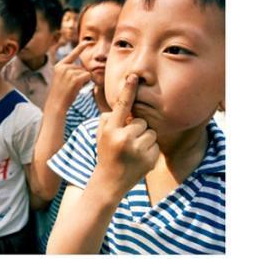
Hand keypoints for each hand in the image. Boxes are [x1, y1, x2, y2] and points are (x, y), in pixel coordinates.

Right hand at [48, 39, 91, 108]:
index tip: (89, 41)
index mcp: (59, 65)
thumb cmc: (61, 94)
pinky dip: (87, 82)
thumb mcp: (63, 79)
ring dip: (83, 80)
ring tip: (73, 88)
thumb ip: (71, 71)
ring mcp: (69, 72)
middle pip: (82, 67)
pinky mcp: (75, 78)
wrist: (56, 104)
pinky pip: (88, 76)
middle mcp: (63, 66)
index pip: (73, 54)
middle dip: (82, 77)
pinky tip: (78, 87)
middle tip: (72, 86)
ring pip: (85, 72)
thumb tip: (85, 69)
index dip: (81, 47)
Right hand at [95, 74, 158, 196]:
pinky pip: (156, 145)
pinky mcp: (149, 159)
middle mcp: (123, 138)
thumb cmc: (107, 152)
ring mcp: (137, 150)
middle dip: (137, 129)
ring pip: (151, 132)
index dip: (128, 90)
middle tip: (127, 143)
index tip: (134, 76)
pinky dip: (150, 150)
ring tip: (133, 151)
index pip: (121, 106)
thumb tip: (124, 104)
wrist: (109, 182)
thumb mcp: (102, 134)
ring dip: (145, 139)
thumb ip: (110, 118)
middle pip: (141, 122)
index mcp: (110, 129)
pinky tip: (139, 159)